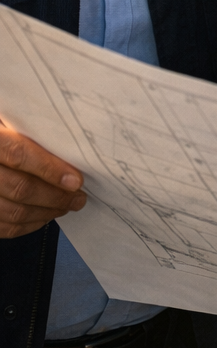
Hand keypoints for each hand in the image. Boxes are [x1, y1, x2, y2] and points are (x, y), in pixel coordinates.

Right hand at [0, 124, 85, 238]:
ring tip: (67, 205)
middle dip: (56, 196)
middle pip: (20, 188)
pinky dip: (28, 225)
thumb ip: (28, 129)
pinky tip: (44, 215)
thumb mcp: (7, 119)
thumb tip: (67, 145)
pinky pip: (3, 228)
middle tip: (79, 196)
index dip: (49, 169)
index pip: (18, 154)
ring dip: (46, 213)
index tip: (75, 180)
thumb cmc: (0, 130)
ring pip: (13, 213)